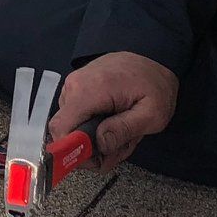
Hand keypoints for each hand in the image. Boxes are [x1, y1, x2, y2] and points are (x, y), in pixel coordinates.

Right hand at [48, 52, 178, 170]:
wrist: (153, 57)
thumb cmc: (155, 85)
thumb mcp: (152, 113)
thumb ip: (125, 129)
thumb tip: (99, 143)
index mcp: (90, 90)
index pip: (61, 129)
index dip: (73, 152)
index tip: (98, 159)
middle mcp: (74, 86)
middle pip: (67, 133)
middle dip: (93, 149)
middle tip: (121, 147)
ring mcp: (73, 86)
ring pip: (73, 128)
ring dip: (97, 139)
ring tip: (123, 133)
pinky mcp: (76, 88)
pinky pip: (76, 117)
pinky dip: (94, 128)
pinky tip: (115, 123)